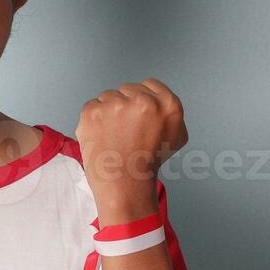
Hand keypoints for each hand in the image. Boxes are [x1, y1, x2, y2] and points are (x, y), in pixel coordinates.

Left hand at [75, 78, 188, 218]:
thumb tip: (157, 99)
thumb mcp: (177, 136)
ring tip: (114, 135)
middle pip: (127, 89)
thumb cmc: (148, 164)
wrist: (124, 184)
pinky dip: (93, 119)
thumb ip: (169, 112)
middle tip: (126, 130)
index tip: (138, 114)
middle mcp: (143, 101)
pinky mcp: (93, 112)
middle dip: (125, 106)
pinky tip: (102, 136)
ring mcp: (115, 105)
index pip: (149, 84)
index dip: (142, 99)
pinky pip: (92, 106)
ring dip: (108, 112)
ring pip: (108, 96)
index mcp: (168, 104)